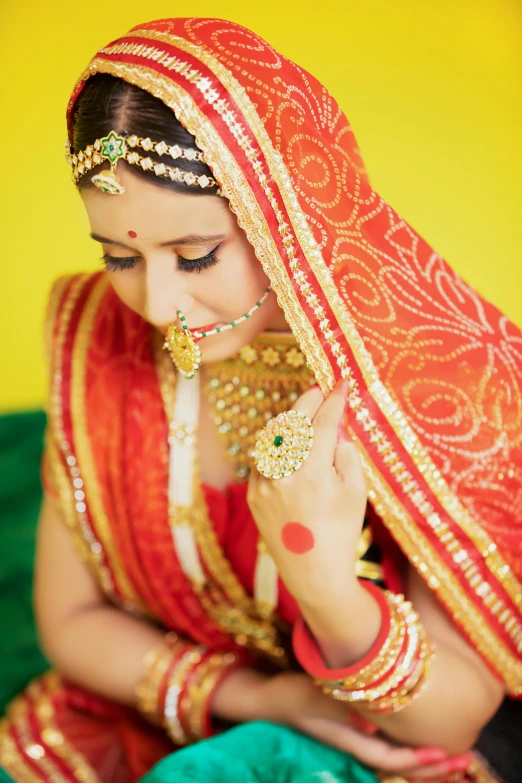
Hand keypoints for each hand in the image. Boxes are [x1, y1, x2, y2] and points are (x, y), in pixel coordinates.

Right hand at [213, 669, 471, 779]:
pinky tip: (422, 743)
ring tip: (454, 757)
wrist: (265, 699)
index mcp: (345, 741)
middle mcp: (353, 746)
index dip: (414, 761)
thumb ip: (336, 708)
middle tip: (464, 761)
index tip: (442, 755)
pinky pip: (387, 748)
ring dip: (424, 761)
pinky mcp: (351, 732)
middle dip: (431, 768)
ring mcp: (353, 740)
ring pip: (396, 761)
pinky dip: (408, 750)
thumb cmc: (285, 695)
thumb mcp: (307, 696)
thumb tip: (370, 724)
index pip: (387, 760)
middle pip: (397, 767)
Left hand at [247, 378, 366, 602]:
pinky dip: (276, 443)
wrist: (312, 571)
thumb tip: (334, 424)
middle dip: (308, 400)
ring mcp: (263, 482)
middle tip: (321, 389)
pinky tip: (290, 441)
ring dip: (290, 419)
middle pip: (293, 421)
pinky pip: (263, 457)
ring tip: (307, 413)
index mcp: (313, 472)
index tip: (342, 384)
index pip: (323, 422)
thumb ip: (345, 452)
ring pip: (273, 435)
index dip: (334, 399)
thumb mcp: (356, 491)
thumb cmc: (342, 531)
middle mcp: (283, 473)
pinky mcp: (253, 492)